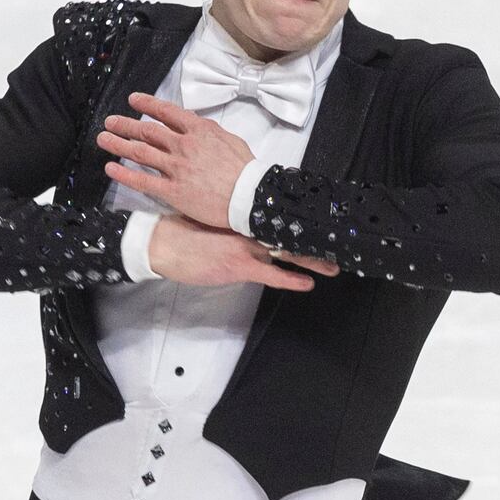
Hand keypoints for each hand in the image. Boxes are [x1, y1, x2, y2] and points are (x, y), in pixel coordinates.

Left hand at [97, 92, 253, 228]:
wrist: (250, 196)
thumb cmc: (245, 170)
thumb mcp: (229, 139)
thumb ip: (208, 131)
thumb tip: (196, 126)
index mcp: (198, 130)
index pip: (166, 112)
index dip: (147, 105)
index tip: (133, 100)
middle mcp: (183, 146)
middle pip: (147, 131)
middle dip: (125, 124)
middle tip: (110, 121)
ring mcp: (177, 168)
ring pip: (141, 152)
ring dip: (119, 144)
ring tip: (103, 139)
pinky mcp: (174, 191)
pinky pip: (143, 181)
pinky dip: (124, 174)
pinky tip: (111, 168)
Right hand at [149, 213, 340, 289]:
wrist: (163, 243)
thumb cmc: (181, 231)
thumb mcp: (210, 217)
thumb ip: (232, 219)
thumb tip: (245, 221)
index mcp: (242, 215)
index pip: (277, 217)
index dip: (299, 221)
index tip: (317, 222)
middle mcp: (248, 228)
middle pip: (289, 233)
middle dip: (314, 241)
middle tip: (336, 245)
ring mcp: (245, 246)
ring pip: (286, 251)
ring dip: (311, 260)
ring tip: (332, 266)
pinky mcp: (238, 265)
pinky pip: (271, 274)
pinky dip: (291, 279)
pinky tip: (307, 284)